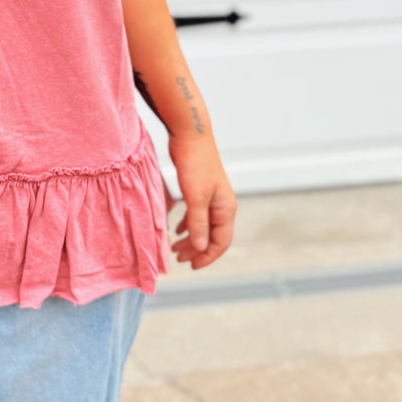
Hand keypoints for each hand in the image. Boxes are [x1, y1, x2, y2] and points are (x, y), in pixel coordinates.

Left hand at [167, 133, 237, 269]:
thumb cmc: (195, 164)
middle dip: (196, 250)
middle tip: (178, 258)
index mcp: (226, 208)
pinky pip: (197, 214)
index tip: (191, 266)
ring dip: (191, 238)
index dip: (207, 257)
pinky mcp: (200, 189)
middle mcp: (222, 205)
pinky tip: (177, 229)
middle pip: (212, 236)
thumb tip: (200, 248)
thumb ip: (198, 224)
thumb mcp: (195, 198)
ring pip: (203, 226)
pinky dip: (188, 224)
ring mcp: (212, 197)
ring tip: (175, 248)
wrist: (190, 135)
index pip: (221, 242)